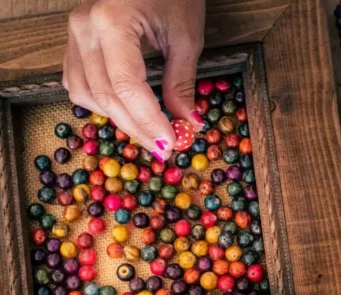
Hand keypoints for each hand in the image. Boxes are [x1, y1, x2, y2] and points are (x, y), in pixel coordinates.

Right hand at [63, 0, 205, 161]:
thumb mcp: (186, 36)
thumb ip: (182, 82)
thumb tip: (187, 122)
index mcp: (112, 21)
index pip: (127, 87)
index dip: (148, 120)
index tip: (169, 143)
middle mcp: (84, 27)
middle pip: (106, 95)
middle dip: (136, 127)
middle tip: (163, 148)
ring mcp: (74, 32)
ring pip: (86, 92)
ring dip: (117, 118)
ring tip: (149, 132)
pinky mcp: (74, 39)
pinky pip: (77, 80)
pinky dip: (100, 101)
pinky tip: (125, 110)